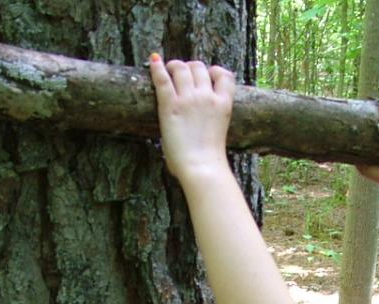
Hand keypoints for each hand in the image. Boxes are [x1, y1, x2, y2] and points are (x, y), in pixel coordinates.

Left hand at [149, 55, 234, 184]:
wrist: (202, 167)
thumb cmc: (209, 160)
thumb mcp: (218, 132)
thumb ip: (211, 119)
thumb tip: (197, 125)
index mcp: (223, 104)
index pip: (225, 75)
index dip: (215, 71)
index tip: (209, 75)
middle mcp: (207, 96)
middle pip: (199, 67)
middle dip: (191, 68)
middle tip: (182, 74)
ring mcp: (189, 99)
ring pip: (182, 68)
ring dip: (175, 66)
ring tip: (169, 69)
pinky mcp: (170, 105)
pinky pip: (162, 79)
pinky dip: (157, 67)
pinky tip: (153, 61)